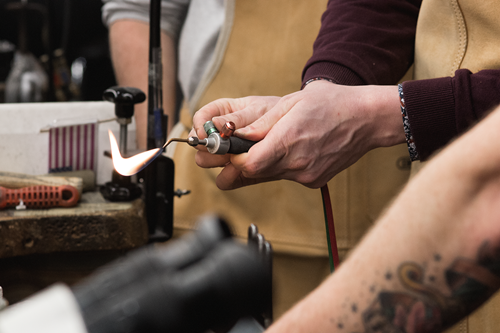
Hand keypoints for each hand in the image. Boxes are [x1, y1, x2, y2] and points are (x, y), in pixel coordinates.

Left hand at [193, 80, 403, 189]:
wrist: (367, 119)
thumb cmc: (332, 104)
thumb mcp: (292, 102)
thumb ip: (262, 123)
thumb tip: (237, 135)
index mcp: (289, 140)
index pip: (248, 165)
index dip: (236, 158)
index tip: (234, 147)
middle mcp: (297, 163)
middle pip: (256, 172)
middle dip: (246, 160)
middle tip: (248, 144)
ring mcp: (307, 175)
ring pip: (271, 175)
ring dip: (265, 162)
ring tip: (277, 140)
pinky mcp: (314, 181)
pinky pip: (287, 176)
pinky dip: (283, 165)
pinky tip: (295, 148)